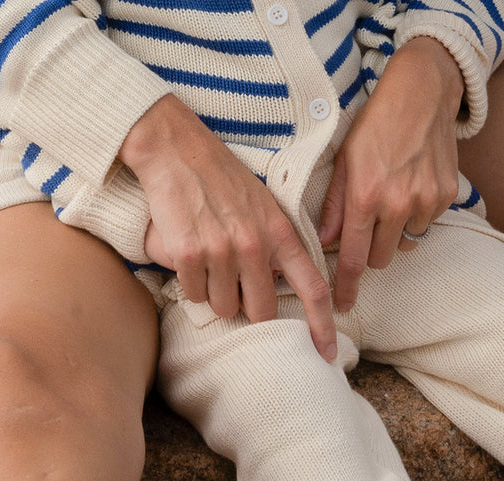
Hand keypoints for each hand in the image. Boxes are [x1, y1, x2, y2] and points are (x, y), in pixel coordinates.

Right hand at [122, 95, 336, 361]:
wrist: (177, 150)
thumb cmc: (221, 175)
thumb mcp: (262, 203)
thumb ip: (275, 241)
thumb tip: (279, 280)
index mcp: (279, 231)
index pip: (311, 287)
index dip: (322, 325)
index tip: (326, 353)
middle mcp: (254, 246)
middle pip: (260, 311)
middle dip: (248, 307)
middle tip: (235, 284)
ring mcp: (220, 252)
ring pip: (223, 307)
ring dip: (216, 294)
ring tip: (209, 260)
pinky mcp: (188, 254)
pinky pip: (194, 293)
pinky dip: (191, 283)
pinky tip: (190, 253)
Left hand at [318, 37, 463, 310]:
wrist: (422, 93)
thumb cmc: (375, 122)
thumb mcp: (344, 157)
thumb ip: (335, 202)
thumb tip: (325, 239)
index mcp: (365, 194)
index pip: (353, 257)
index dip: (345, 285)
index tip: (341, 304)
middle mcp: (398, 203)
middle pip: (380, 258)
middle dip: (368, 252)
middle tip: (363, 230)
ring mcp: (427, 201)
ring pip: (406, 242)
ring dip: (394, 233)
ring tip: (388, 199)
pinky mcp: (449, 195)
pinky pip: (428, 223)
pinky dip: (417, 215)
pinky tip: (410, 186)